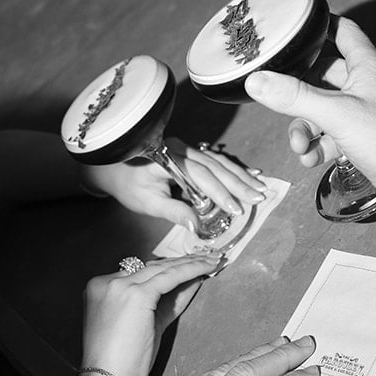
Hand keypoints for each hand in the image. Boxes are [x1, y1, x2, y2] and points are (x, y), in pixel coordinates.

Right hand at [82, 253, 224, 375]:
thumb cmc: (122, 361)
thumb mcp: (144, 323)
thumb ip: (165, 303)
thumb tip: (190, 284)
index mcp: (100, 287)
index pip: (141, 272)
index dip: (168, 268)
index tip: (188, 264)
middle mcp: (107, 282)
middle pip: (151, 267)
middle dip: (181, 262)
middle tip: (205, 258)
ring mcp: (119, 286)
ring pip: (162, 268)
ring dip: (191, 263)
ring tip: (212, 260)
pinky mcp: (136, 294)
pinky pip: (170, 276)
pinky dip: (191, 270)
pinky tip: (207, 268)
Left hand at [85, 141, 267, 228]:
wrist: (115, 168)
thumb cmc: (129, 186)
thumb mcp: (148, 203)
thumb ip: (174, 212)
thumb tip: (198, 227)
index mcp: (168, 158)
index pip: (200, 176)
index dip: (220, 193)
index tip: (236, 208)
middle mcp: (180, 148)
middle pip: (216, 166)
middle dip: (239, 183)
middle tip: (259, 197)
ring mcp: (187, 148)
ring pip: (220, 161)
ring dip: (241, 175)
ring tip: (260, 188)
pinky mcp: (191, 152)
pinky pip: (216, 160)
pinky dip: (234, 168)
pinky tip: (251, 173)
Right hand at [245, 16, 375, 221]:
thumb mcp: (336, 114)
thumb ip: (295, 97)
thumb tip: (257, 81)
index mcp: (367, 66)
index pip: (342, 31)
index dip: (319, 25)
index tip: (292, 28)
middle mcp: (368, 85)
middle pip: (324, 76)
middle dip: (298, 94)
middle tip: (279, 103)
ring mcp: (367, 113)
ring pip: (325, 110)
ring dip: (306, 127)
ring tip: (299, 146)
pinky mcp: (366, 140)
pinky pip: (334, 135)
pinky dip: (319, 146)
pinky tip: (311, 159)